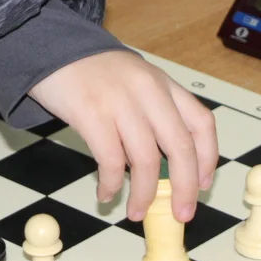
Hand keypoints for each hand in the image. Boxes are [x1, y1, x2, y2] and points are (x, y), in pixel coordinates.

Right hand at [26, 52, 218, 222]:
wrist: (52, 47)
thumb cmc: (93, 71)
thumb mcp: (135, 81)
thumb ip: (154, 112)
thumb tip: (167, 165)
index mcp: (163, 84)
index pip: (201, 123)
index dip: (207, 159)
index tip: (202, 184)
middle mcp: (148, 91)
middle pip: (180, 147)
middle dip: (185, 188)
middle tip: (182, 213)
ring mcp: (121, 102)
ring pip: (146, 161)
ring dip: (144, 195)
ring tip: (135, 212)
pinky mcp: (92, 114)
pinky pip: (110, 161)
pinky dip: (111, 185)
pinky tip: (106, 194)